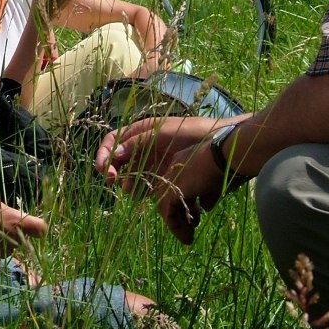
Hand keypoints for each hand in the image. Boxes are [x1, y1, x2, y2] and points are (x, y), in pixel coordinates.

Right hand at [0, 194, 46, 263]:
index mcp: (16, 222)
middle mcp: (12, 240)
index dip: (38, 228)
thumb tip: (17, 220)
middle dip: (13, 233)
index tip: (33, 226)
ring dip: (0, 242)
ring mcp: (0, 254)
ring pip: (6, 248)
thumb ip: (9, 214)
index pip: (40, 228)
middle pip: (21, 239)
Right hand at [95, 115, 213, 190]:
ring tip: (137, 192)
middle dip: (116, 172)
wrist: (223, 145)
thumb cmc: (194, 133)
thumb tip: (115, 154)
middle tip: (117, 184)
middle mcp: (144, 146)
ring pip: (134, 176)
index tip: (105, 171)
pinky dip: (146, 191)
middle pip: (120, 161)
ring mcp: (155, 161)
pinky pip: (149, 185)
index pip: (113, 141)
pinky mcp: (166, 176)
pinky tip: (149, 197)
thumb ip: (138, 143)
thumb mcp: (163, 134)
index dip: (105, 155)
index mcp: (141, 131)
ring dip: (131, 184)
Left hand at [153, 142, 225, 244]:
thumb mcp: (215, 183)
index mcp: (182, 164)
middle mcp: (173, 170)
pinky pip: (168, 213)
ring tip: (188, 237)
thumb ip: (207, 195)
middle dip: (181, 215)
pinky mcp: (171, 191)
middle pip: (170, 198)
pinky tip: (187, 238)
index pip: (178, 188)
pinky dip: (176, 227)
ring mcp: (170, 180)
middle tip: (191, 228)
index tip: (196, 216)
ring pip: (167, 207)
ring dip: (178, 224)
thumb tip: (205, 208)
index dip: (186, 204)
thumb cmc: (226, 166)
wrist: (224, 156)